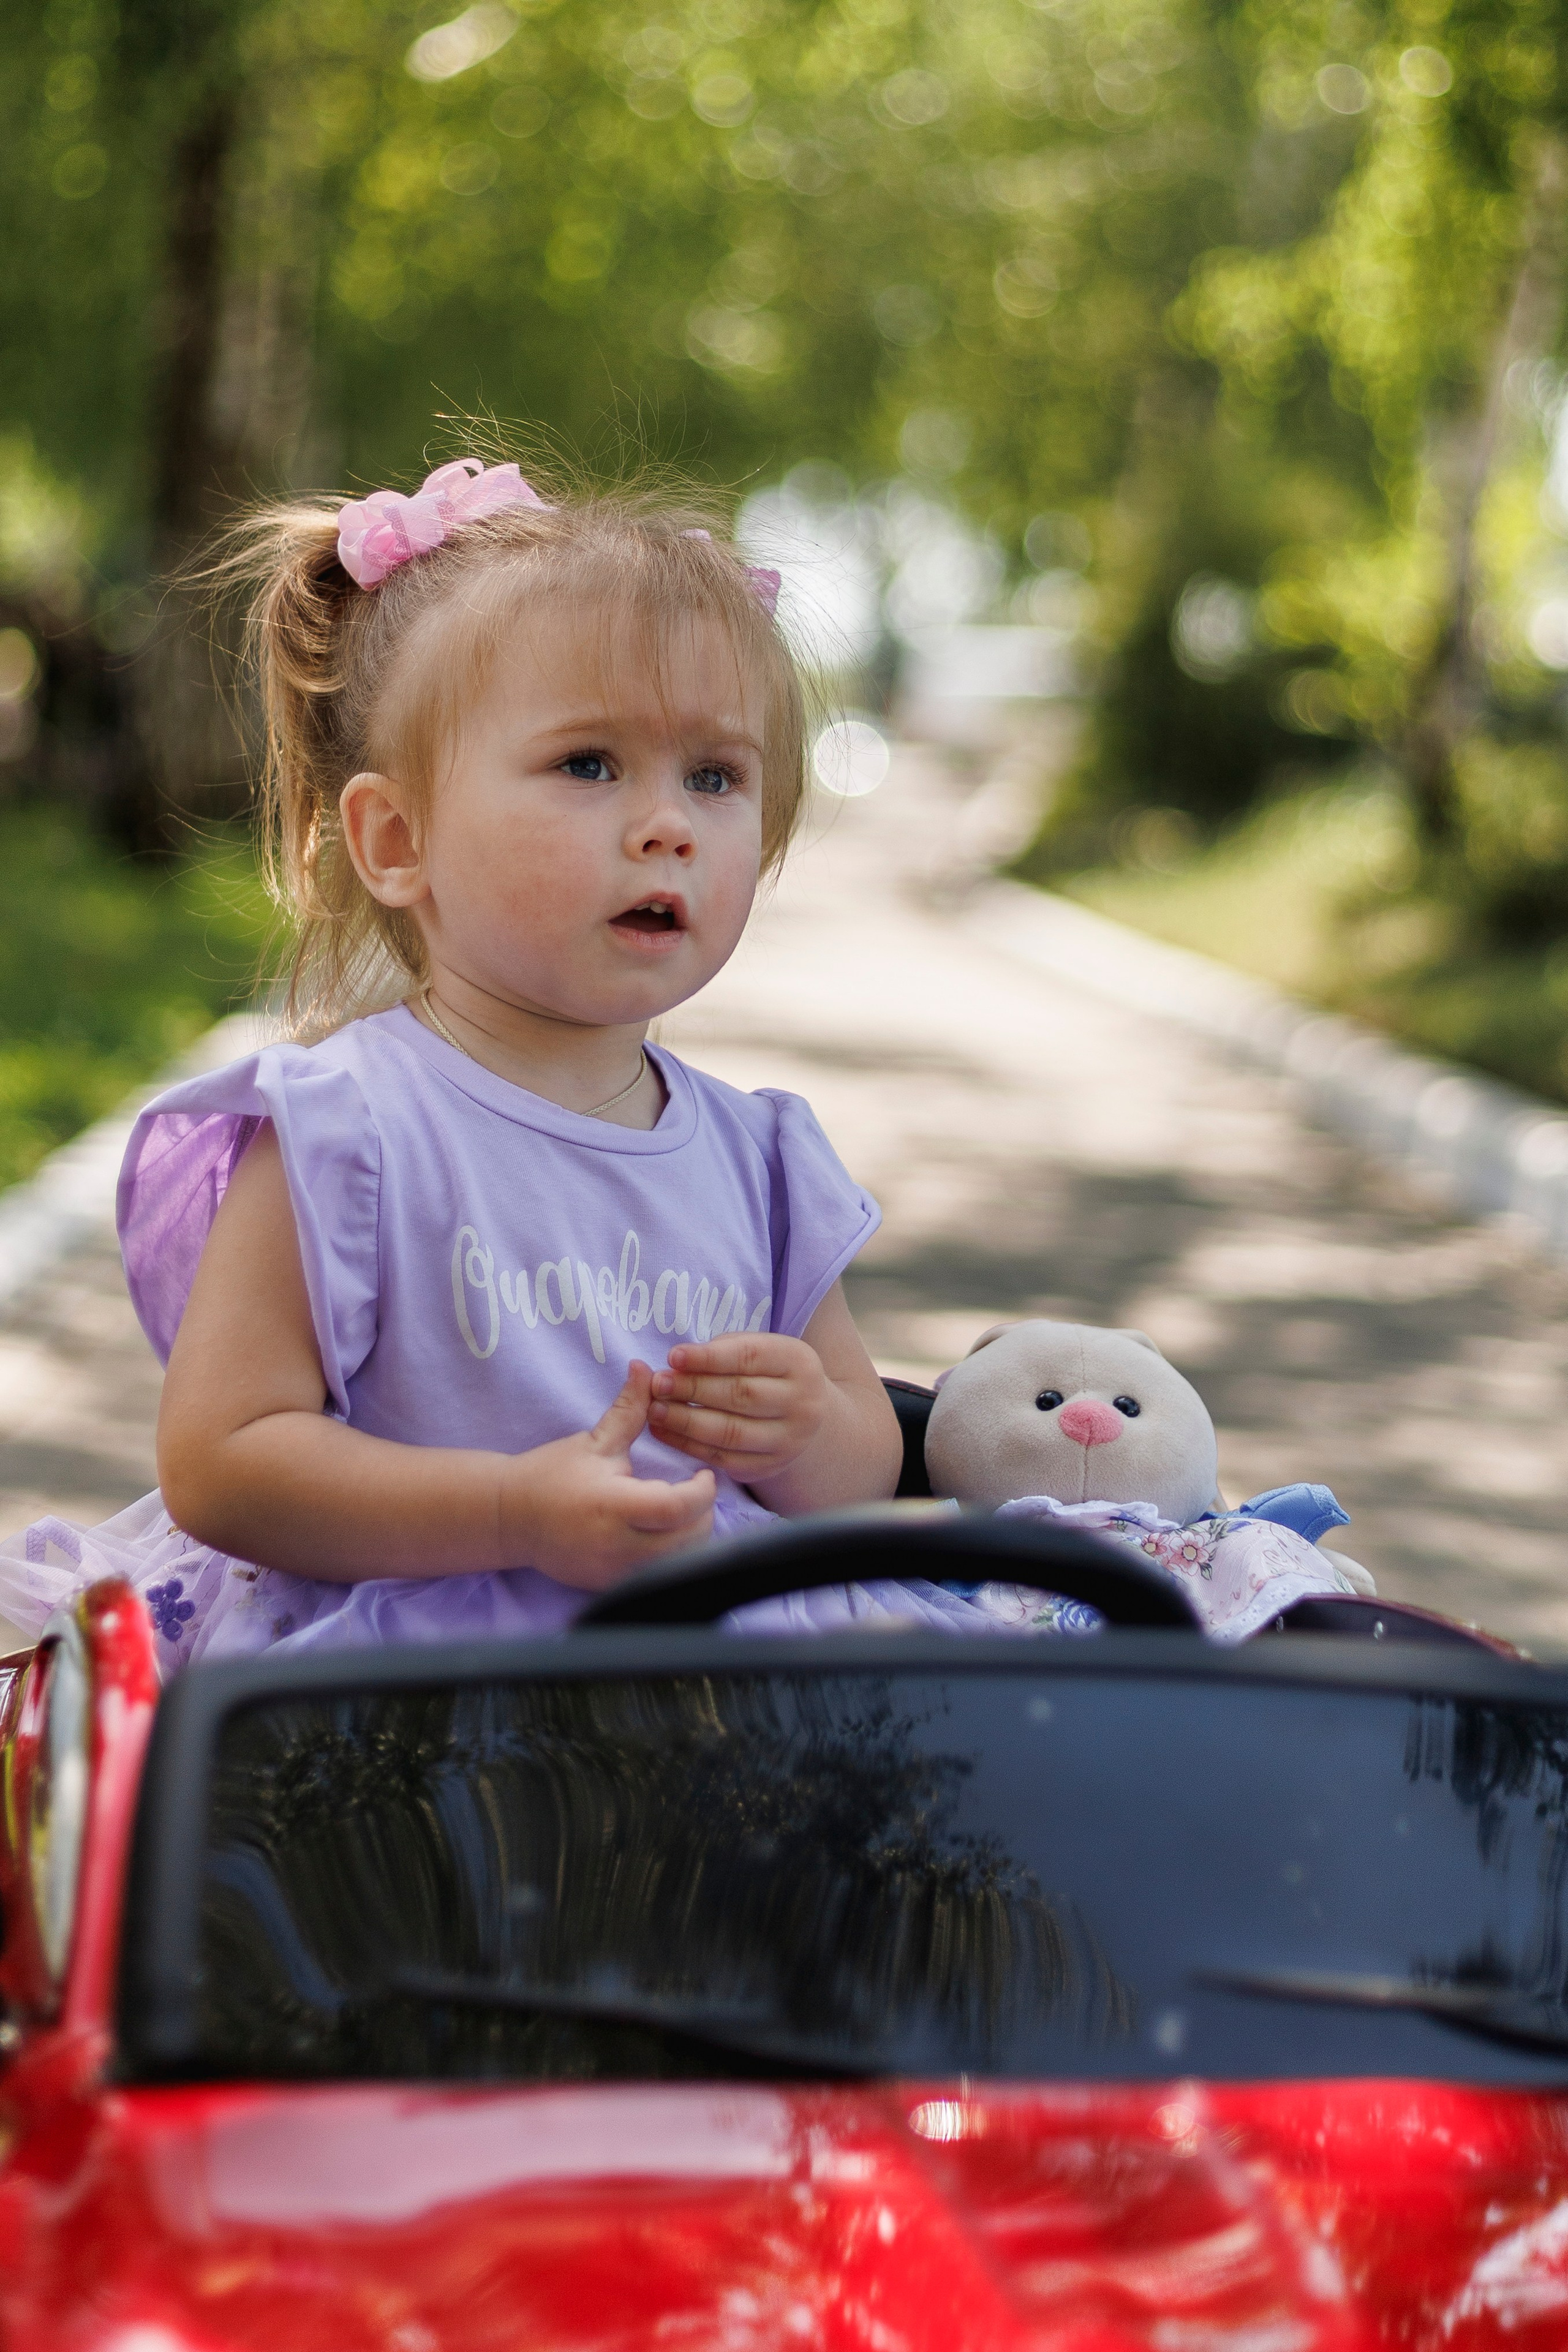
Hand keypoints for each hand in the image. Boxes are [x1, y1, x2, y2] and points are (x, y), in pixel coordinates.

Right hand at [502, 1361, 713, 1590]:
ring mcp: (614, 1572)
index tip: (703, 1475)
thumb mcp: (595, 1441)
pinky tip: (663, 1534)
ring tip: (682, 1512)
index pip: (678, 1508)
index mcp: (612, 1505)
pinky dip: (672, 1557)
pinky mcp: (611, 1585)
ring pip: (680, 1563)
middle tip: (697, 1492)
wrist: (510, 1517)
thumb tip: (646, 1368)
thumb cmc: (552, 1474)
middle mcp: (616, 1545)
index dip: (703, 1492)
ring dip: (693, 1537)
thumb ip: (628, 1409)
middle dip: (704, 1513)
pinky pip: (659, 1576)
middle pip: (689, 1540)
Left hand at [648, 1334, 828, 1485]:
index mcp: (799, 1363)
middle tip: (658, 1385)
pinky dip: (689, 1446)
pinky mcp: (771, 1466)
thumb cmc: (765, 1373)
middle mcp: (803, 1403)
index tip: (673, 1357)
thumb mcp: (757, 1350)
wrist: (800, 1414)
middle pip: (740, 1395)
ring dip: (685, 1421)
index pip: (749, 1357)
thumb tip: (675, 1364)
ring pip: (730, 1432)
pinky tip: (664, 1432)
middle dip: (692, 1390)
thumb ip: (721, 1351)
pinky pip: (724, 1458)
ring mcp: (790, 1440)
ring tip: (654, 1410)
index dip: (708, 1358)